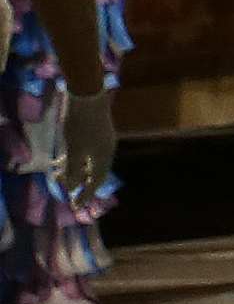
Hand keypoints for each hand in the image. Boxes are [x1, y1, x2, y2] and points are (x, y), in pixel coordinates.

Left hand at [58, 85, 113, 202]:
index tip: (77, 207)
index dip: (86, 194)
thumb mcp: (74, 151)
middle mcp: (105, 150)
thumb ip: (74, 171)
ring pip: (87, 162)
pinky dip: (73, 160)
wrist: (87, 97)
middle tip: (68, 195)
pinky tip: (60, 161)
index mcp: (104, 157)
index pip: (96, 181)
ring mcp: (101, 141)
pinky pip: (84, 153)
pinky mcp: (94, 133)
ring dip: (73, 171)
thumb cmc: (80, 126)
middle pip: (93, 172)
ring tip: (58, 177)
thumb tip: (73, 188)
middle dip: (80, 184)